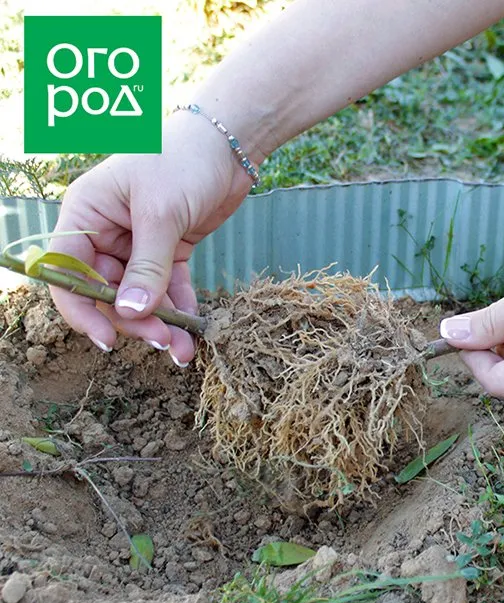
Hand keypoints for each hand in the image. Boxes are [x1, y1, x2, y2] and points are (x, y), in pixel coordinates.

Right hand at [50, 113, 253, 365]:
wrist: (229, 144)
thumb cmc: (183, 160)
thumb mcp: (161, 213)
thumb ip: (147, 266)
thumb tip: (130, 312)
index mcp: (87, 213)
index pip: (67, 270)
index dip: (82, 308)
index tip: (108, 338)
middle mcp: (106, 231)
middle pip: (106, 291)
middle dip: (132, 320)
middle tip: (161, 341)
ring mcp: (138, 243)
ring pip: (139, 295)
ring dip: (158, 323)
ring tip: (182, 349)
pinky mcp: (170, 250)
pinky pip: (168, 288)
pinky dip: (178, 309)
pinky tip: (191, 332)